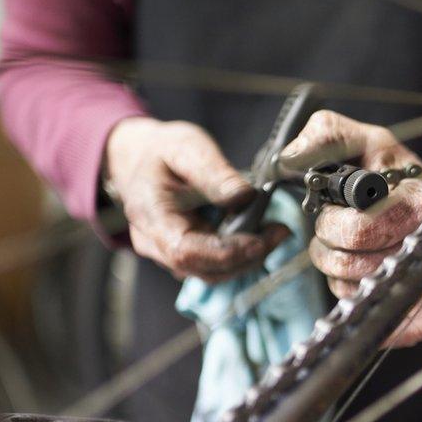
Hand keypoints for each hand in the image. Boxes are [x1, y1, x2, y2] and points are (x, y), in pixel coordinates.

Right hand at [105, 117, 288, 282]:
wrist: (140, 158)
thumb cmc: (162, 151)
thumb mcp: (187, 148)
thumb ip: (214, 173)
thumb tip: (245, 197)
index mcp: (150, 215)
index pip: (185, 250)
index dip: (226, 252)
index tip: (260, 241)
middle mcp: (155, 243)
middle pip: (203, 269)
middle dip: (247, 257)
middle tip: (280, 231)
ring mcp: (168, 253)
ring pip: (212, 272)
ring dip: (248, 259)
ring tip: (276, 232)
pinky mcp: (186, 254)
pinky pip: (214, 265)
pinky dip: (240, 255)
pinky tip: (260, 234)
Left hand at [287, 111, 421, 347]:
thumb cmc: (400, 177)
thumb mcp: (366, 142)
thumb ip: (326, 135)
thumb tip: (291, 158)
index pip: (358, 230)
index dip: (333, 225)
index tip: (336, 212)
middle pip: (351, 267)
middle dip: (329, 249)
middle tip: (337, 235)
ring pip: (356, 296)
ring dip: (341, 277)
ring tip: (355, 254)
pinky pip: (379, 326)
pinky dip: (360, 304)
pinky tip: (367, 281)